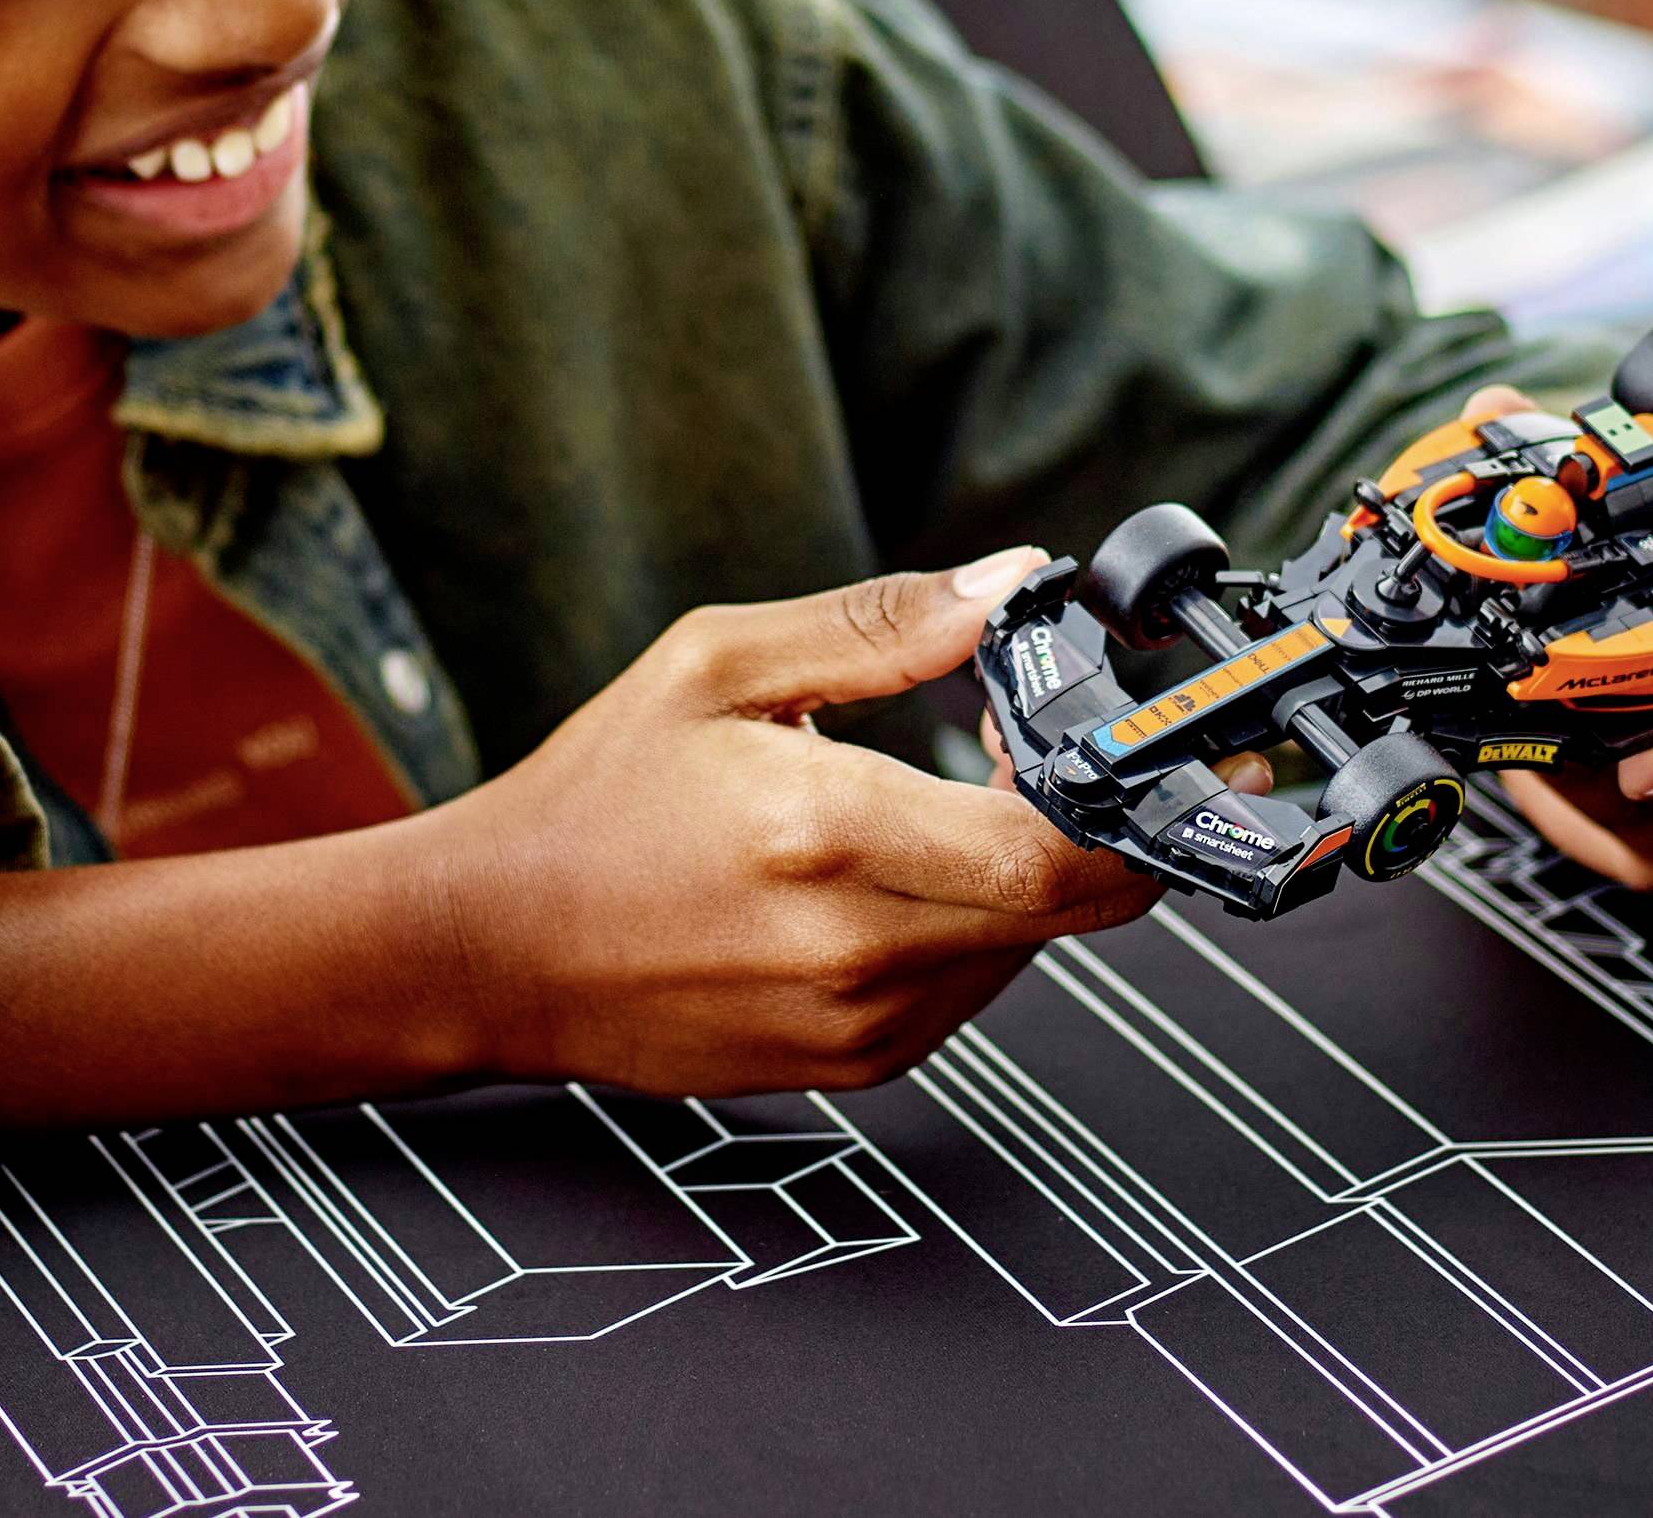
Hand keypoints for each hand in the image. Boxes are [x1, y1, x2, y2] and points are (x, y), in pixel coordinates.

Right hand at [436, 551, 1160, 1097]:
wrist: (490, 948)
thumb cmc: (596, 795)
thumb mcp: (719, 664)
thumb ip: (879, 626)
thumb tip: (1011, 585)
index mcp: (824, 834)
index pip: (1049, 851)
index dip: (1126, 802)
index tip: (1162, 751)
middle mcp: (852, 950)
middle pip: (1065, 908)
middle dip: (1097, 828)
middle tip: (1067, 755)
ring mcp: (854, 1026)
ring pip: (1024, 949)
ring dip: (1027, 873)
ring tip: (950, 802)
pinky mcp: (849, 1066)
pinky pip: (969, 989)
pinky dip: (972, 924)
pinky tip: (902, 869)